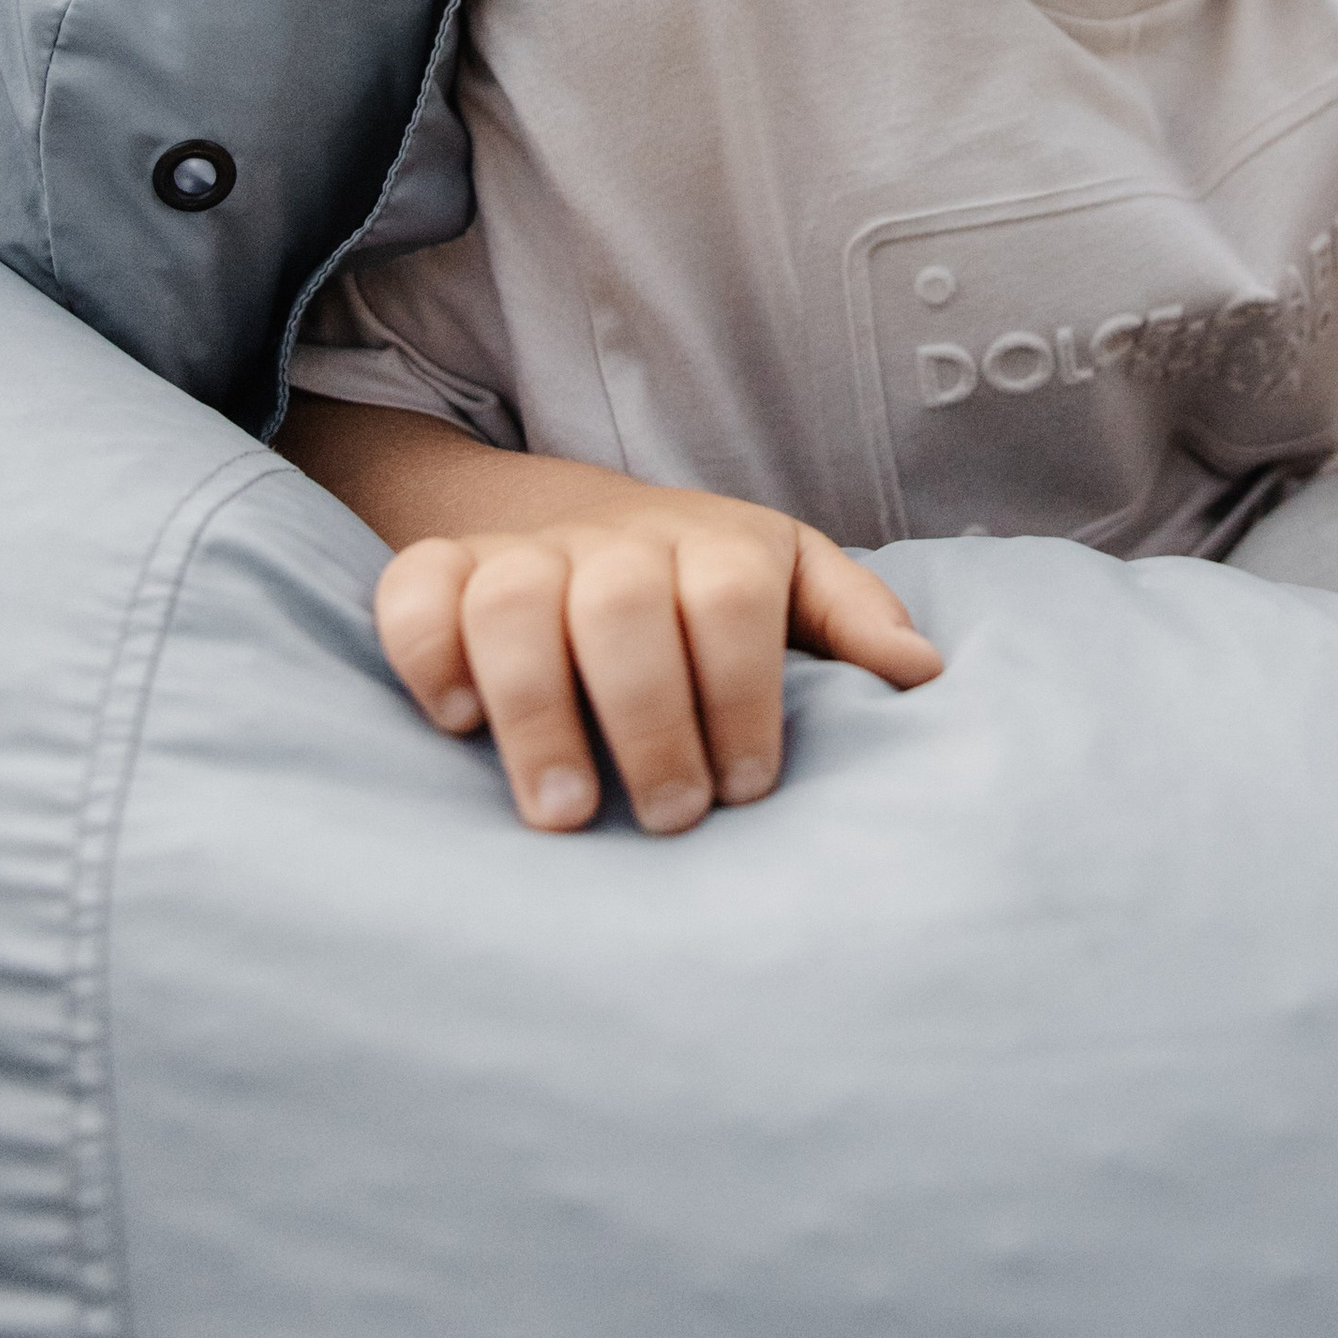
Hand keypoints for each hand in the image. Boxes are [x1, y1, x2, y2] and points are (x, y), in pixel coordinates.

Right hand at [374, 473, 942, 835]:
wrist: (580, 520)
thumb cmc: (707, 586)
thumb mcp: (794, 587)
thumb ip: (852, 624)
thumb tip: (922, 676)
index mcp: (715, 544)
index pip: (733, 597)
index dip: (741, 693)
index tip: (747, 788)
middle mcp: (616, 542)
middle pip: (624, 604)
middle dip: (648, 719)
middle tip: (668, 818)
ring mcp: (524, 552)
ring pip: (515, 601)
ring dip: (537, 709)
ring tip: (562, 814)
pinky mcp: (441, 567)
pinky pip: (414, 589)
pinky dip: (426, 652)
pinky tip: (455, 724)